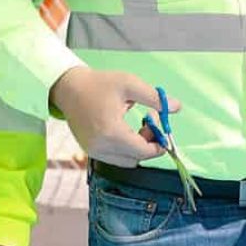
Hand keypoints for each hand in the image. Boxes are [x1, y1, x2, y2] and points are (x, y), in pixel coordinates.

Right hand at [49, 66, 173, 167]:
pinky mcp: (89, 151)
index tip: (163, 131)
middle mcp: (101, 147)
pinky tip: (124, 130)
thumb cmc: (99, 84)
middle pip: (136, 159)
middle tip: (149, 122)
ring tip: (136, 126)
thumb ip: (155, 98)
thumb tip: (176, 107)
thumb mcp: (130, 84)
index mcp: (112, 132)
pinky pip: (114, 158)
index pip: (143, 151)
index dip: (159, 145)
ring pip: (126, 161)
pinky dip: (124, 149)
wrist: (69, 88)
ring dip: (136, 148)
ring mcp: (93, 151)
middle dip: (148, 144)